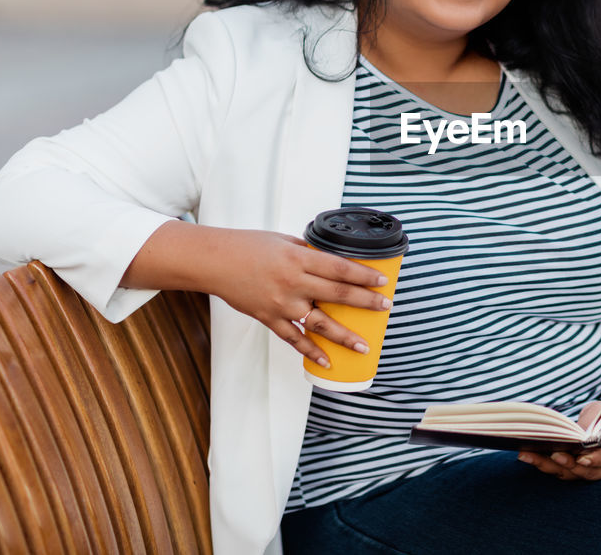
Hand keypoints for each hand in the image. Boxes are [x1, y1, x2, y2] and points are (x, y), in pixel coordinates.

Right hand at [125, 221, 391, 366]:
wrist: (214, 261)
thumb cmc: (248, 246)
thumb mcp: (284, 241)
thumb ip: (308, 253)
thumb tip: (331, 262)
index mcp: (299, 259)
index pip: (340, 268)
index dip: (364, 276)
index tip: (383, 281)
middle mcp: (293, 283)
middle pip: (337, 295)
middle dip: (366, 302)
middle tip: (386, 307)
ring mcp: (281, 304)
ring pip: (320, 324)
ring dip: (344, 336)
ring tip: (364, 346)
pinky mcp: (269, 318)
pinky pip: (294, 338)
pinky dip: (311, 351)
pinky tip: (327, 360)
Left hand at [517, 371, 600, 481]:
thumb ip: (595, 424)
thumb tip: (575, 433)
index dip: (596, 460)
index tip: (582, 459)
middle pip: (585, 471)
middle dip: (566, 464)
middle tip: (552, 455)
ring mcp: (591, 473)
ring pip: (569, 474)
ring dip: (547, 465)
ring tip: (527, 454)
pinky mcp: (576, 473)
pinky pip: (560, 471)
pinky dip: (544, 464)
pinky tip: (528, 455)